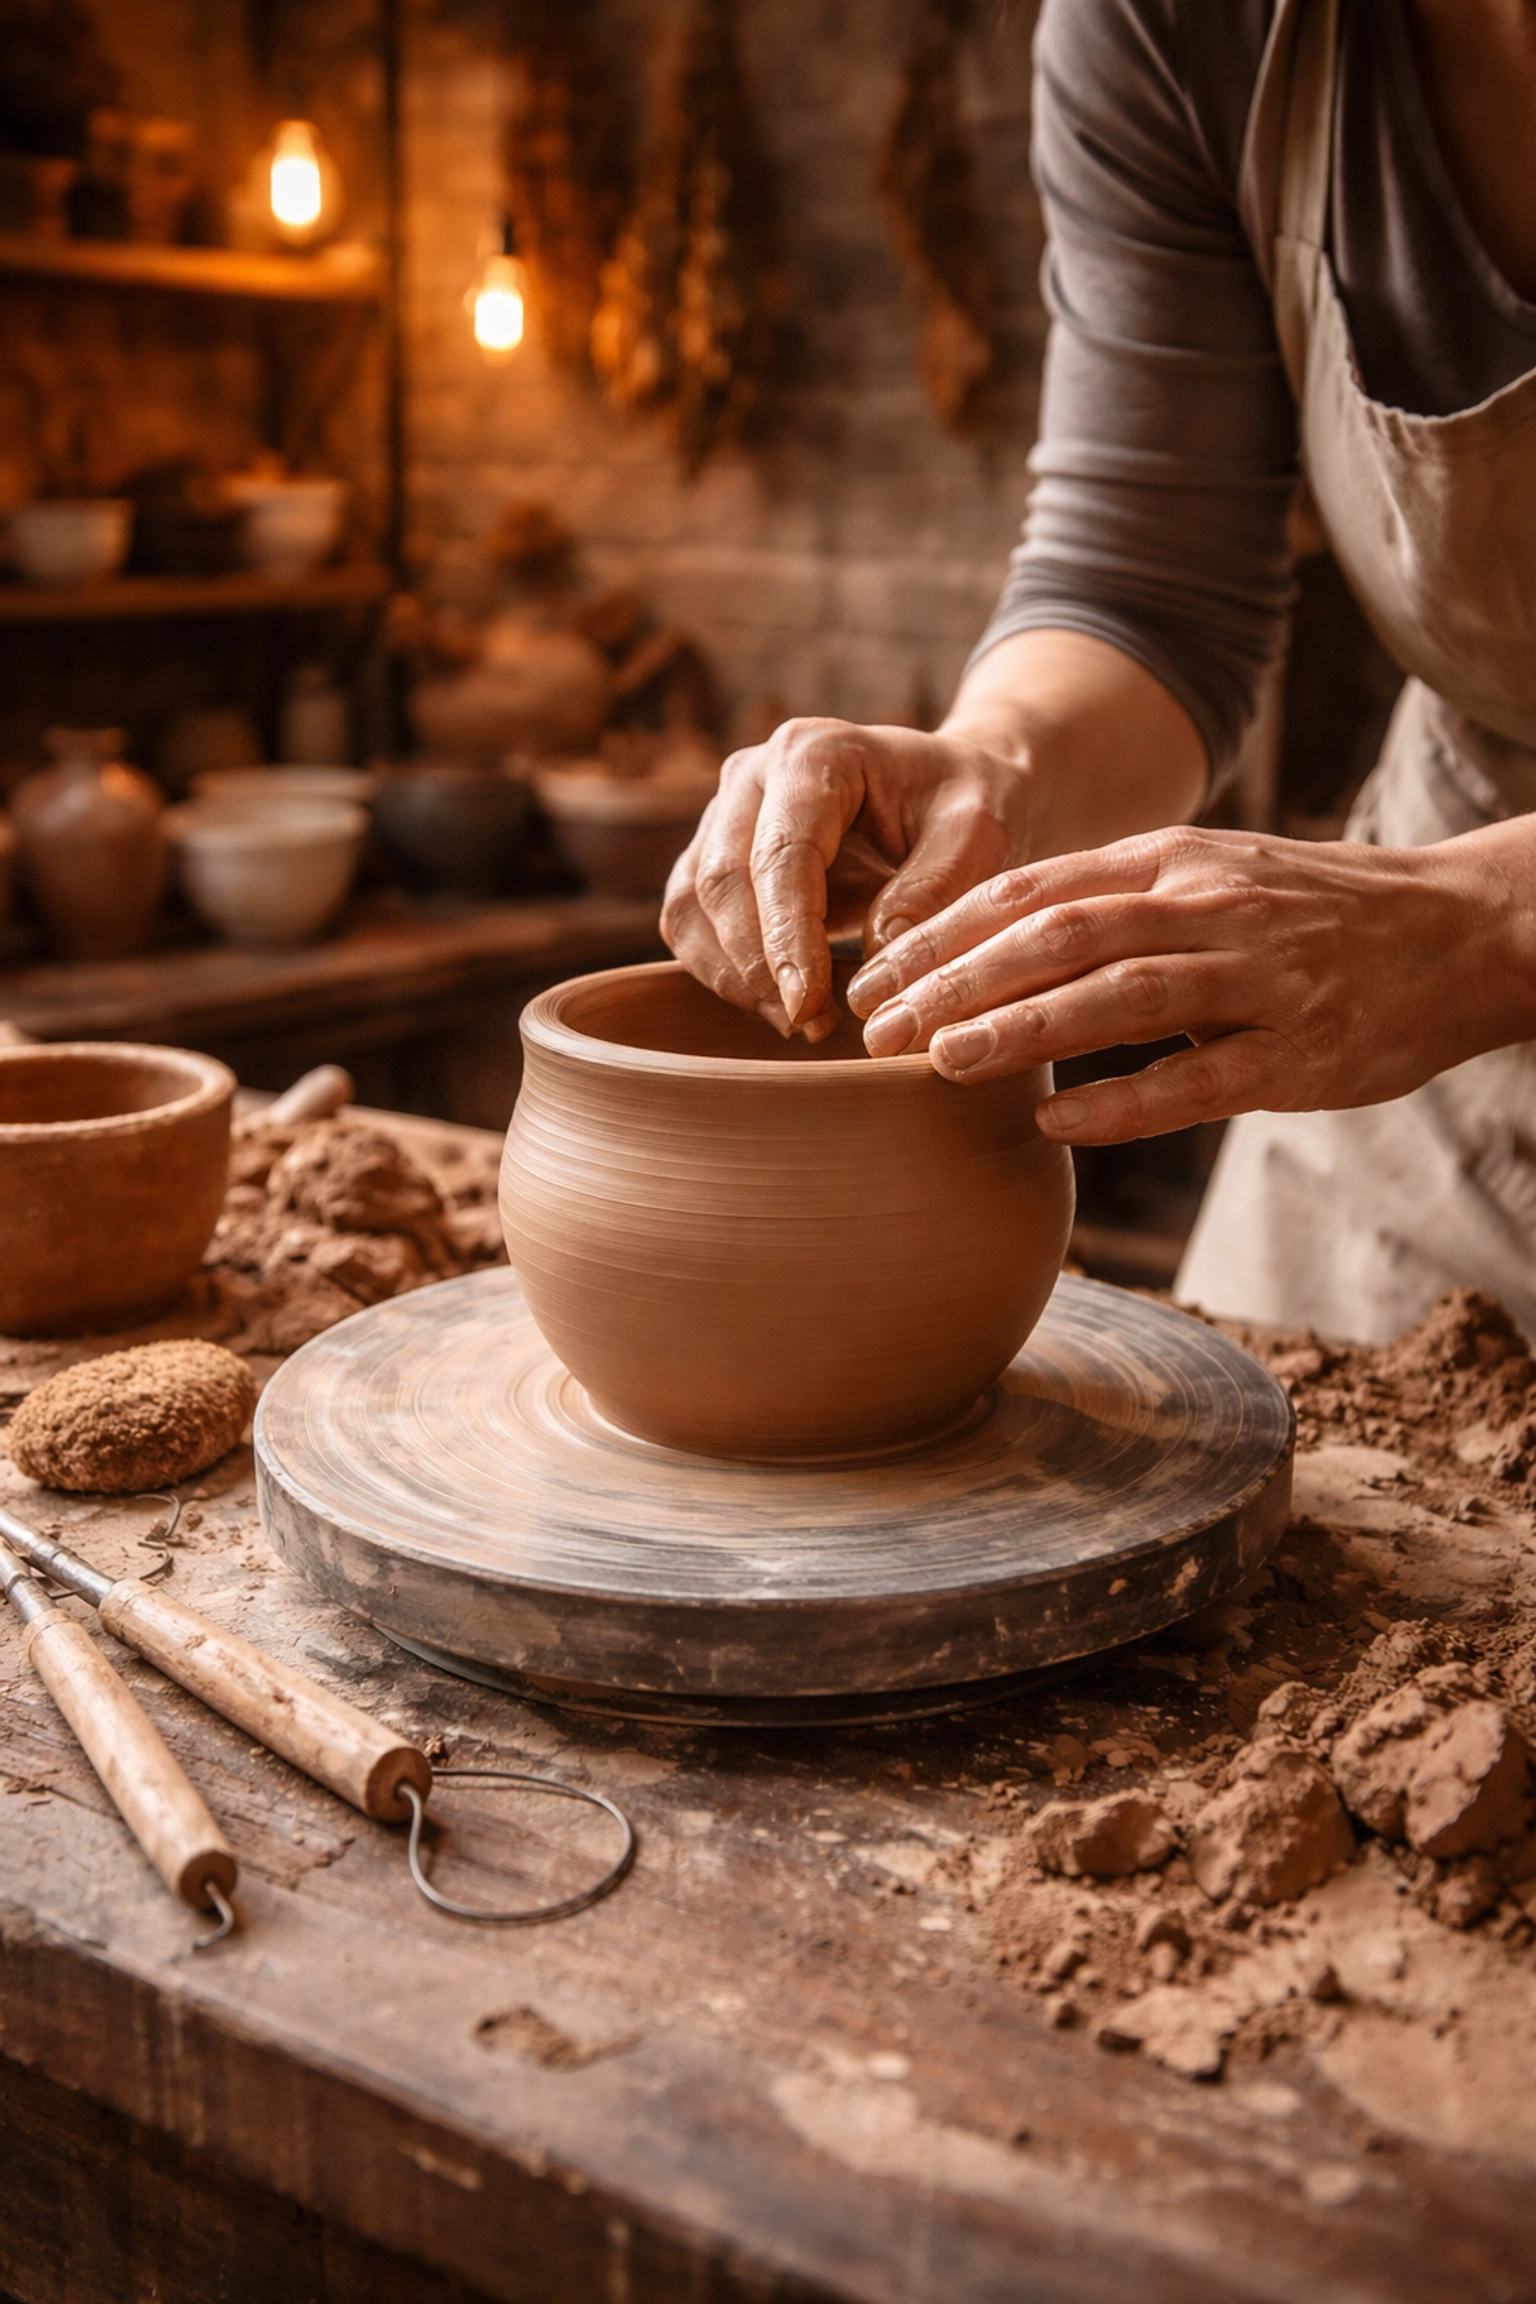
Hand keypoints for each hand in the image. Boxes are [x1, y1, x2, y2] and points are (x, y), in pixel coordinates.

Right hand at [661, 718, 1032, 1038]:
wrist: (948, 792)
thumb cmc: (965, 806)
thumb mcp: (978, 835)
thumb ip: (933, 889)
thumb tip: (875, 959)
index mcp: (815, 753)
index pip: (781, 855)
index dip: (787, 937)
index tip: (807, 1005)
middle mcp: (752, 774)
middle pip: (721, 882)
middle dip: (758, 967)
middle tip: (809, 1026)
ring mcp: (724, 814)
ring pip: (691, 906)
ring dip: (732, 977)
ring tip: (798, 1023)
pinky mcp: (713, 856)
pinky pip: (690, 923)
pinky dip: (723, 973)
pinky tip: (779, 1005)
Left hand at [846, 823, 1535, 1141]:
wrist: (1462, 932)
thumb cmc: (1316, 913)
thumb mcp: (1215, 875)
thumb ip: (1118, 898)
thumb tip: (997, 942)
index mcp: (1177, 859)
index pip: (1035, 886)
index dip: (945, 931)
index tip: (876, 970)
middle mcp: (1210, 905)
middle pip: (1058, 933)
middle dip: (956, 979)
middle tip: (877, 1026)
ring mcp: (1258, 977)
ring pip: (1118, 994)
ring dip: (1020, 1028)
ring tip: (939, 1062)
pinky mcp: (1299, 1052)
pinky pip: (1197, 1078)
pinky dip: (1121, 1100)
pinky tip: (1054, 1121)